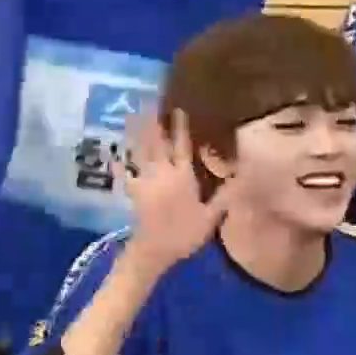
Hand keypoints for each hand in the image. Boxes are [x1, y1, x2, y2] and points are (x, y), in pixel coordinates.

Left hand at [115, 109, 228, 269]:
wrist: (152, 252)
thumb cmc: (184, 235)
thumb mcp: (211, 217)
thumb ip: (225, 194)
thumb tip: (242, 173)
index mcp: (183, 177)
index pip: (182, 146)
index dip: (180, 127)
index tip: (177, 108)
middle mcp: (162, 173)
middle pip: (157, 143)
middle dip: (154, 122)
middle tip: (148, 102)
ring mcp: (145, 181)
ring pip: (140, 152)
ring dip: (136, 133)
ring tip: (131, 115)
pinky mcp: (133, 192)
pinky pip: (125, 173)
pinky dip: (119, 163)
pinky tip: (113, 154)